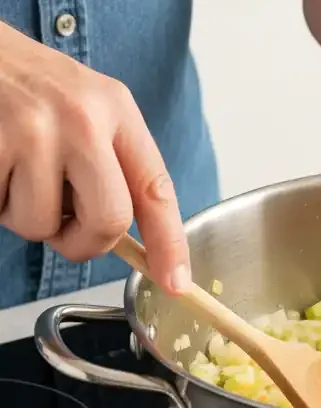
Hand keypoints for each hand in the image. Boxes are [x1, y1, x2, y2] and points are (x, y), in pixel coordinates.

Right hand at [0, 22, 189, 294]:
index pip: (156, 189)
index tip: (175, 281)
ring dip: (24, 216)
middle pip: (108, 221)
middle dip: (84, 243)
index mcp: (116, 109)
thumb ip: (111, 163)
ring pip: (42, 224)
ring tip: (14, 173)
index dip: (170, 243)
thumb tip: (129, 240)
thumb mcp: (86, 106)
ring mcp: (34, 130)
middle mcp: (82, 118)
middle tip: (63, 230)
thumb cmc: (26, 84)